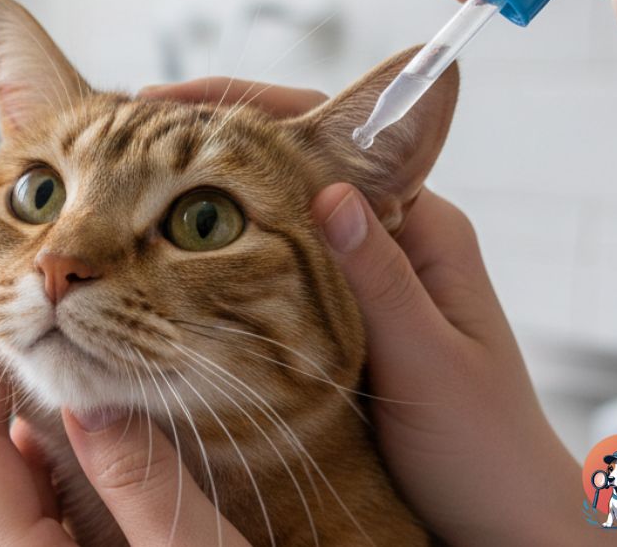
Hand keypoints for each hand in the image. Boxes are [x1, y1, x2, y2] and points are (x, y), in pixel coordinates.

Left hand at [0, 333, 248, 545]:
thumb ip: (139, 481)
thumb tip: (95, 401)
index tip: (0, 309)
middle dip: (20, 393)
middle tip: (61, 327)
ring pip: (21, 487)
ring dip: (52, 433)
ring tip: (97, 382)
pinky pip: (49, 513)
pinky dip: (75, 470)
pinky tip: (116, 451)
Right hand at [142, 78, 616, 545]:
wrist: (497, 513)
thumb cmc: (481, 444)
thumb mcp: (429, 359)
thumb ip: (378, 278)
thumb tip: (328, 191)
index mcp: (423, 229)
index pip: (332, 134)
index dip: (248, 112)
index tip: (164, 110)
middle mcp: (384, 239)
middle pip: (287, 162)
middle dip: (206, 144)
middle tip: (119, 139)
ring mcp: (349, 277)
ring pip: (265, 213)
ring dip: (199, 195)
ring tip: (126, 187)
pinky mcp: (322, 319)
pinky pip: (260, 266)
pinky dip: (208, 251)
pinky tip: (158, 253)